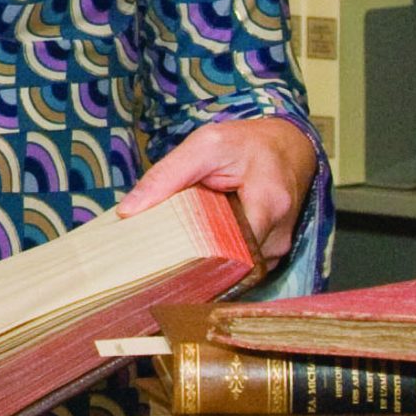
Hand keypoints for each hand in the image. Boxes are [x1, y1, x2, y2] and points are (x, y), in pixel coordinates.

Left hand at [116, 116, 320, 263]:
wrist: (288, 145)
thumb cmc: (246, 143)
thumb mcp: (204, 146)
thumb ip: (167, 176)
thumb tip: (127, 211)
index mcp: (268, 205)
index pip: (229, 254)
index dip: (193, 260)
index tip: (161, 258)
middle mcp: (279, 236)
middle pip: (229, 268)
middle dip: (195, 264)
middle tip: (162, 255)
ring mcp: (279, 249)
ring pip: (235, 271)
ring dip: (208, 261)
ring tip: (181, 246)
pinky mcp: (274, 254)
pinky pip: (243, 266)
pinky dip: (221, 257)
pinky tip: (203, 243)